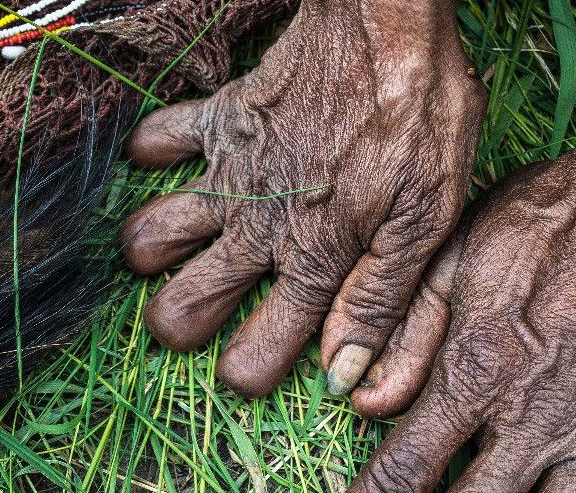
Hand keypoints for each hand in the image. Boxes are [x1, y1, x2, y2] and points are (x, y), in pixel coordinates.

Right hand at [120, 0, 484, 396]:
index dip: (248, 374)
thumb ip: (380, 301)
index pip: (254, 353)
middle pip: (179, 306)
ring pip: (149, 235)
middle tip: (200, 317)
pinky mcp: (220, 120)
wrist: (386, 25)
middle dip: (179, 326)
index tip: (255, 369)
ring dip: (155, 253)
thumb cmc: (422, 119)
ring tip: (183, 250)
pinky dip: (154, 155)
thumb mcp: (426, 221)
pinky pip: (158, 141)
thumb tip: (342, 374)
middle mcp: (257, 227)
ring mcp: (229, 173)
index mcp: (313, 261)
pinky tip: (176, 163)